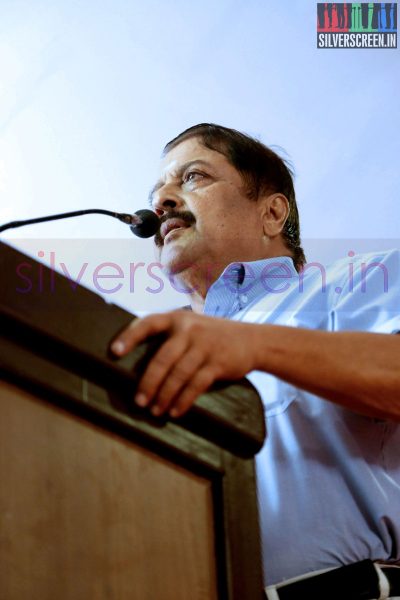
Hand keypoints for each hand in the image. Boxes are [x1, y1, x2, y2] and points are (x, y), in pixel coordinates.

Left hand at [110, 310, 258, 417]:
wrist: (252, 340)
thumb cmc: (213, 336)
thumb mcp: (192, 326)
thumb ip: (171, 337)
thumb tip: (140, 365)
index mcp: (177, 319)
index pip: (148, 323)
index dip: (129, 336)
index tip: (114, 352)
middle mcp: (189, 329)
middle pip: (162, 358)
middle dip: (148, 382)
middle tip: (139, 401)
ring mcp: (205, 346)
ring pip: (178, 375)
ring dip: (164, 395)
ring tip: (155, 410)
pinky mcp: (218, 363)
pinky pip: (196, 385)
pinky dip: (184, 400)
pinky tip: (175, 410)